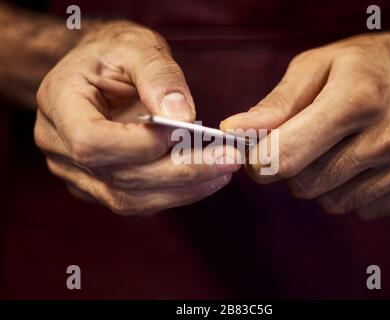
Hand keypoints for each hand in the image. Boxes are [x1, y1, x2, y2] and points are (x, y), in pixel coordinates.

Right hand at [35, 21, 239, 214]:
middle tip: (228, 159)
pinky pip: (135, 201)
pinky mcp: (98, 185)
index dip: (141, 145)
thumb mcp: (136, 47)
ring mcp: (76, 173)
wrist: (99, 71)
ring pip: (128, 200)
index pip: (92, 142)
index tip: (187, 131)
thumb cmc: (114, 54)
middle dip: (179, 172)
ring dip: (182, 190)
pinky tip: (205, 178)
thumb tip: (184, 118)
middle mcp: (59, 147)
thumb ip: (159, 77)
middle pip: (118, 178)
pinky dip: (173, 194)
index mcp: (59, 105)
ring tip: (223, 170)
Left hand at [221, 20, 389, 218]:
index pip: (286, 156)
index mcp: (358, 97)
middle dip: (292, 169)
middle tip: (305, 142)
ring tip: (340, 147)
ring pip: (333, 203)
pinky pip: (363, 209)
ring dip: (323, 182)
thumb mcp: (317, 66)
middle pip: (305, 185)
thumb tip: (234, 131)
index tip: (256, 155)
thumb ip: (275, 103)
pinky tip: (366, 160)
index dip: (259, 161)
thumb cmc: (367, 65)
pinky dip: (353, 190)